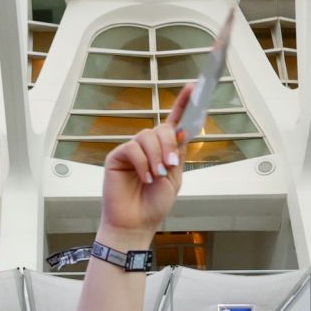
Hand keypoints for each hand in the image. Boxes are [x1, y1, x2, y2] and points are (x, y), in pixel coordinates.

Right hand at [98, 83, 191, 238]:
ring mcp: (132, 150)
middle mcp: (148, 147)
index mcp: (165, 150)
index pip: (174, 122)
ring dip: (156, 156)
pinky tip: (145, 178)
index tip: (193, 87)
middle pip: (161, 128)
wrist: (136, 224)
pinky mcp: (117, 156)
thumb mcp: (174, 179)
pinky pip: (132, 148)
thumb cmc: (154, 205)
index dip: (183, 104)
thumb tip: (181, 130)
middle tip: (170, 166)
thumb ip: (178, 154)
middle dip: (169, 145)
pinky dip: (142, 163)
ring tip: (157, 176)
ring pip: (147, 136)